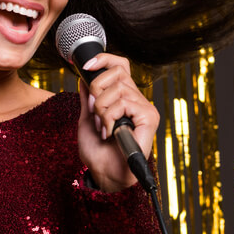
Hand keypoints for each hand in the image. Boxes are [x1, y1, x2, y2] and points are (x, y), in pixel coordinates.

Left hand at [77, 53, 158, 192]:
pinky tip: (110, 132)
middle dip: (97, 89)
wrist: (105, 174)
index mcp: (124, 98)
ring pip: (118, 88)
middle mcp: (137, 100)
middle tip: (94, 111)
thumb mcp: (87, 118)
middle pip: (118, 71)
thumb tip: (83, 77)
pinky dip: (109, 117)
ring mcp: (145, 108)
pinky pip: (124, 103)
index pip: (120, 66)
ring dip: (101, 109)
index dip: (104, 60)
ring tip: (102, 127)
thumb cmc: (98, 152)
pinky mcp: (149, 117)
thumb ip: (88, 98)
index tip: (85, 65)